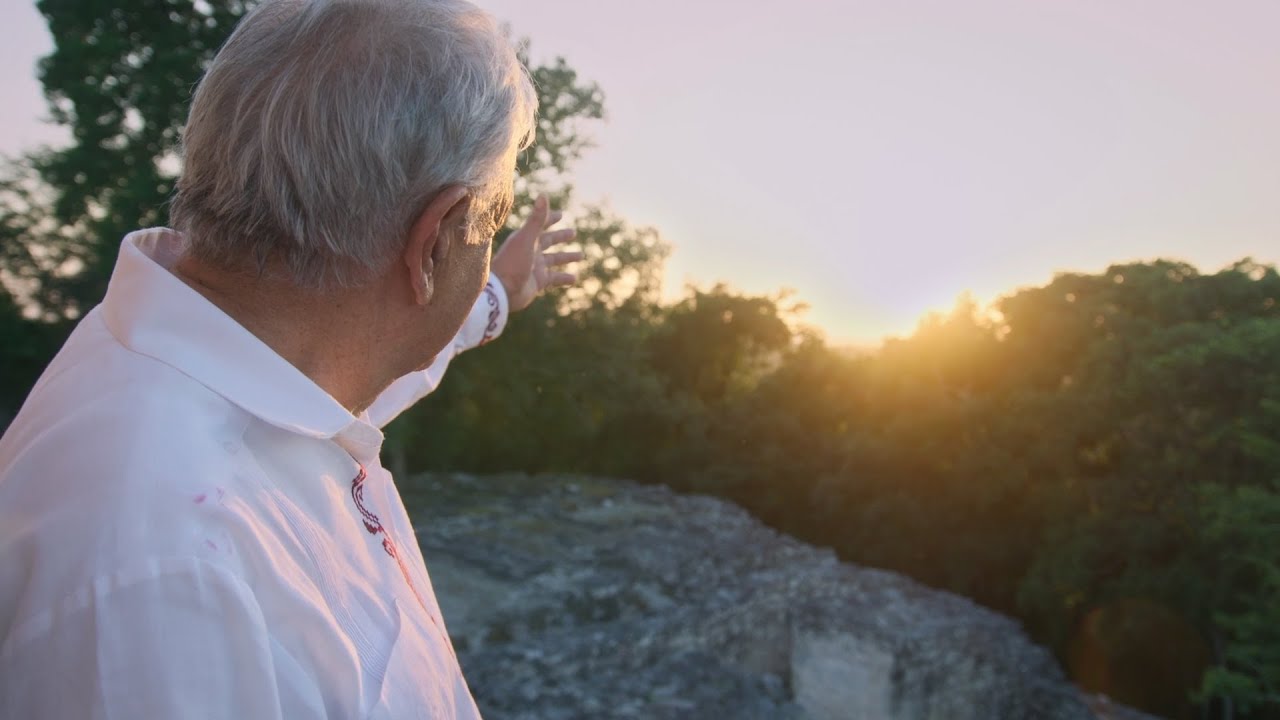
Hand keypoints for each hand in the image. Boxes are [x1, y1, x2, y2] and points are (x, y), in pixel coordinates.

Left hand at [490, 194, 581, 311]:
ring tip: (581, 255)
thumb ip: (537, 218)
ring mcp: (534, 267)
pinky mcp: (537, 282)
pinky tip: (575, 278)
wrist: (502, 291)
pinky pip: (554, 278)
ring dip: (566, 257)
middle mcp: (530, 251)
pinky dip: (564, 278)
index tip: (561, 214)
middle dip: (560, 237)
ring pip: (553, 260)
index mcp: (526, 238)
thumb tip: (544, 194)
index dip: (550, 218)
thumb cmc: (513, 262)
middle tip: (573, 233)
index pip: (540, 224)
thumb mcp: (527, 239)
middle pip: (548, 241)